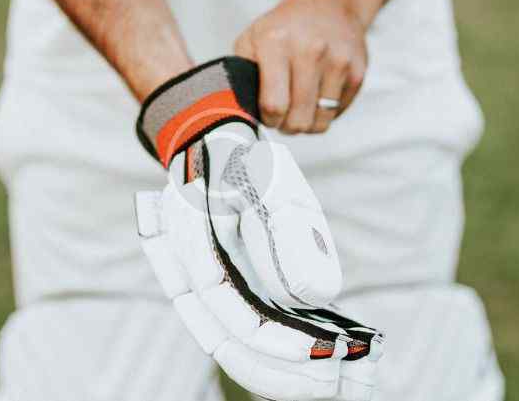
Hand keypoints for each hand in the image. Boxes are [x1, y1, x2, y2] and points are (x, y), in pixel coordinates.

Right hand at [135, 58, 384, 399]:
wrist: (208, 142)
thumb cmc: (240, 156)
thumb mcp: (270, 178)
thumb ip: (285, 230)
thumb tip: (310, 296)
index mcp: (188, 238)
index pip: (226, 307)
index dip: (272, 340)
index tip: (322, 355)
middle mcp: (184, 268)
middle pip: (224, 338)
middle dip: (278, 370)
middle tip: (334, 386)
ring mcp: (196, 281)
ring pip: (228, 340)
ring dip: (273, 367)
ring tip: (326, 384)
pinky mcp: (214, 286)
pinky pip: (235, 326)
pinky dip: (268, 348)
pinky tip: (305, 359)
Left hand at [235, 0, 369, 133]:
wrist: (330, 4)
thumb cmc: (284, 28)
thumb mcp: (251, 40)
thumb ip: (240, 75)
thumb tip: (236, 112)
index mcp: (277, 43)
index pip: (274, 105)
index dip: (268, 119)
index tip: (267, 114)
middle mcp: (311, 50)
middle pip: (298, 119)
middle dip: (286, 125)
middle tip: (282, 114)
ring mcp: (338, 62)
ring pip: (320, 123)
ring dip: (306, 122)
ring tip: (298, 106)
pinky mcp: (357, 73)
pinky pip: (336, 115)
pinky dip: (324, 113)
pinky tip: (316, 94)